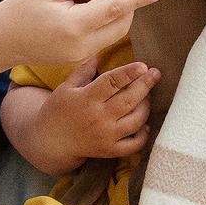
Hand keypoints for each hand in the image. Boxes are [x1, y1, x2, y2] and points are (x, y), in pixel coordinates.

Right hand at [0, 0, 161, 92]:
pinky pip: (102, 39)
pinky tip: (90, 9)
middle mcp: (83, 45)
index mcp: (75, 26)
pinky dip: (106, 24)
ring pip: (115, 34)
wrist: (0, 42)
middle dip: (128, 5)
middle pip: (121, 24)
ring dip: (118, 15)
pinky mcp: (79, 59)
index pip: (116, 9)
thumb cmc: (20, 10)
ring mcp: (82, 56)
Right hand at [43, 59, 160, 170]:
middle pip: (129, 100)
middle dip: (145, 85)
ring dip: (146, 106)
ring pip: (135, 121)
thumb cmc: (57, 111)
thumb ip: (83, 71)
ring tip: (147, 96)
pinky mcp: (109, 150)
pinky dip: (143, 135)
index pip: (112, 82)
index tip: (143, 65)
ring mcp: (106, 136)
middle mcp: (98, 118)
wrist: (50, 142)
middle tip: (155, 73)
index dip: (129, 73)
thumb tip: (99, 54)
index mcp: (86, 99)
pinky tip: (144, 124)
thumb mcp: (65, 88)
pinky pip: (133, 145)